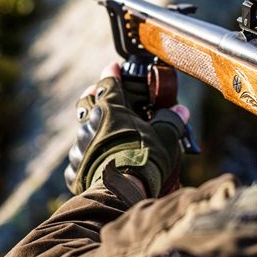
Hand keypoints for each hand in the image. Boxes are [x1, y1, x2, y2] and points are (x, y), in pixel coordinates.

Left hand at [64, 63, 188, 196]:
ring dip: (90, 129)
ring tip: (99, 133)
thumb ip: (171, 121)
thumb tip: (181, 110)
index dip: (111, 74)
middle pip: (86, 102)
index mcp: (111, 109)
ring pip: (81, 131)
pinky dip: (86, 158)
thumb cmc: (145, 159)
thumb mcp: (166, 137)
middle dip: (92, 95)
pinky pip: (79, 159)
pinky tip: (94, 163)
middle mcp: (90, 123)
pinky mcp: (75, 168)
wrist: (120, 189)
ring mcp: (80, 146)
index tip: (114, 67)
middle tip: (97, 92)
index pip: (109, 84)